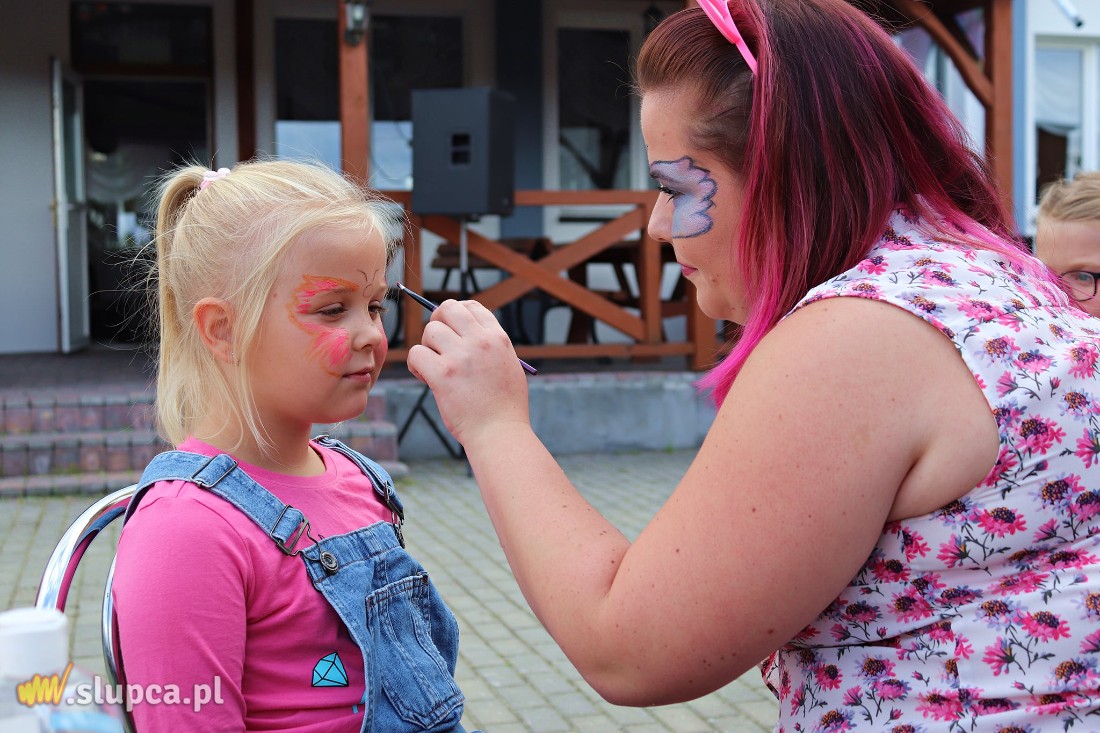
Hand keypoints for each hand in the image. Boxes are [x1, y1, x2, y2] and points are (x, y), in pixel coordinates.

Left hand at [406, 299, 530, 447]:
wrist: (500, 434)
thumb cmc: (504, 407)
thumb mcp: (508, 366)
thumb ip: (490, 347)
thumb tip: (464, 333)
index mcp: (498, 338)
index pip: (471, 307)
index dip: (456, 314)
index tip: (452, 330)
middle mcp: (480, 341)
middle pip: (447, 309)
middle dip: (437, 322)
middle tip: (436, 344)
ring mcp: (461, 357)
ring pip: (429, 331)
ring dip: (427, 347)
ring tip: (433, 367)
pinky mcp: (443, 375)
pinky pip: (416, 353)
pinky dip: (415, 365)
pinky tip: (425, 377)